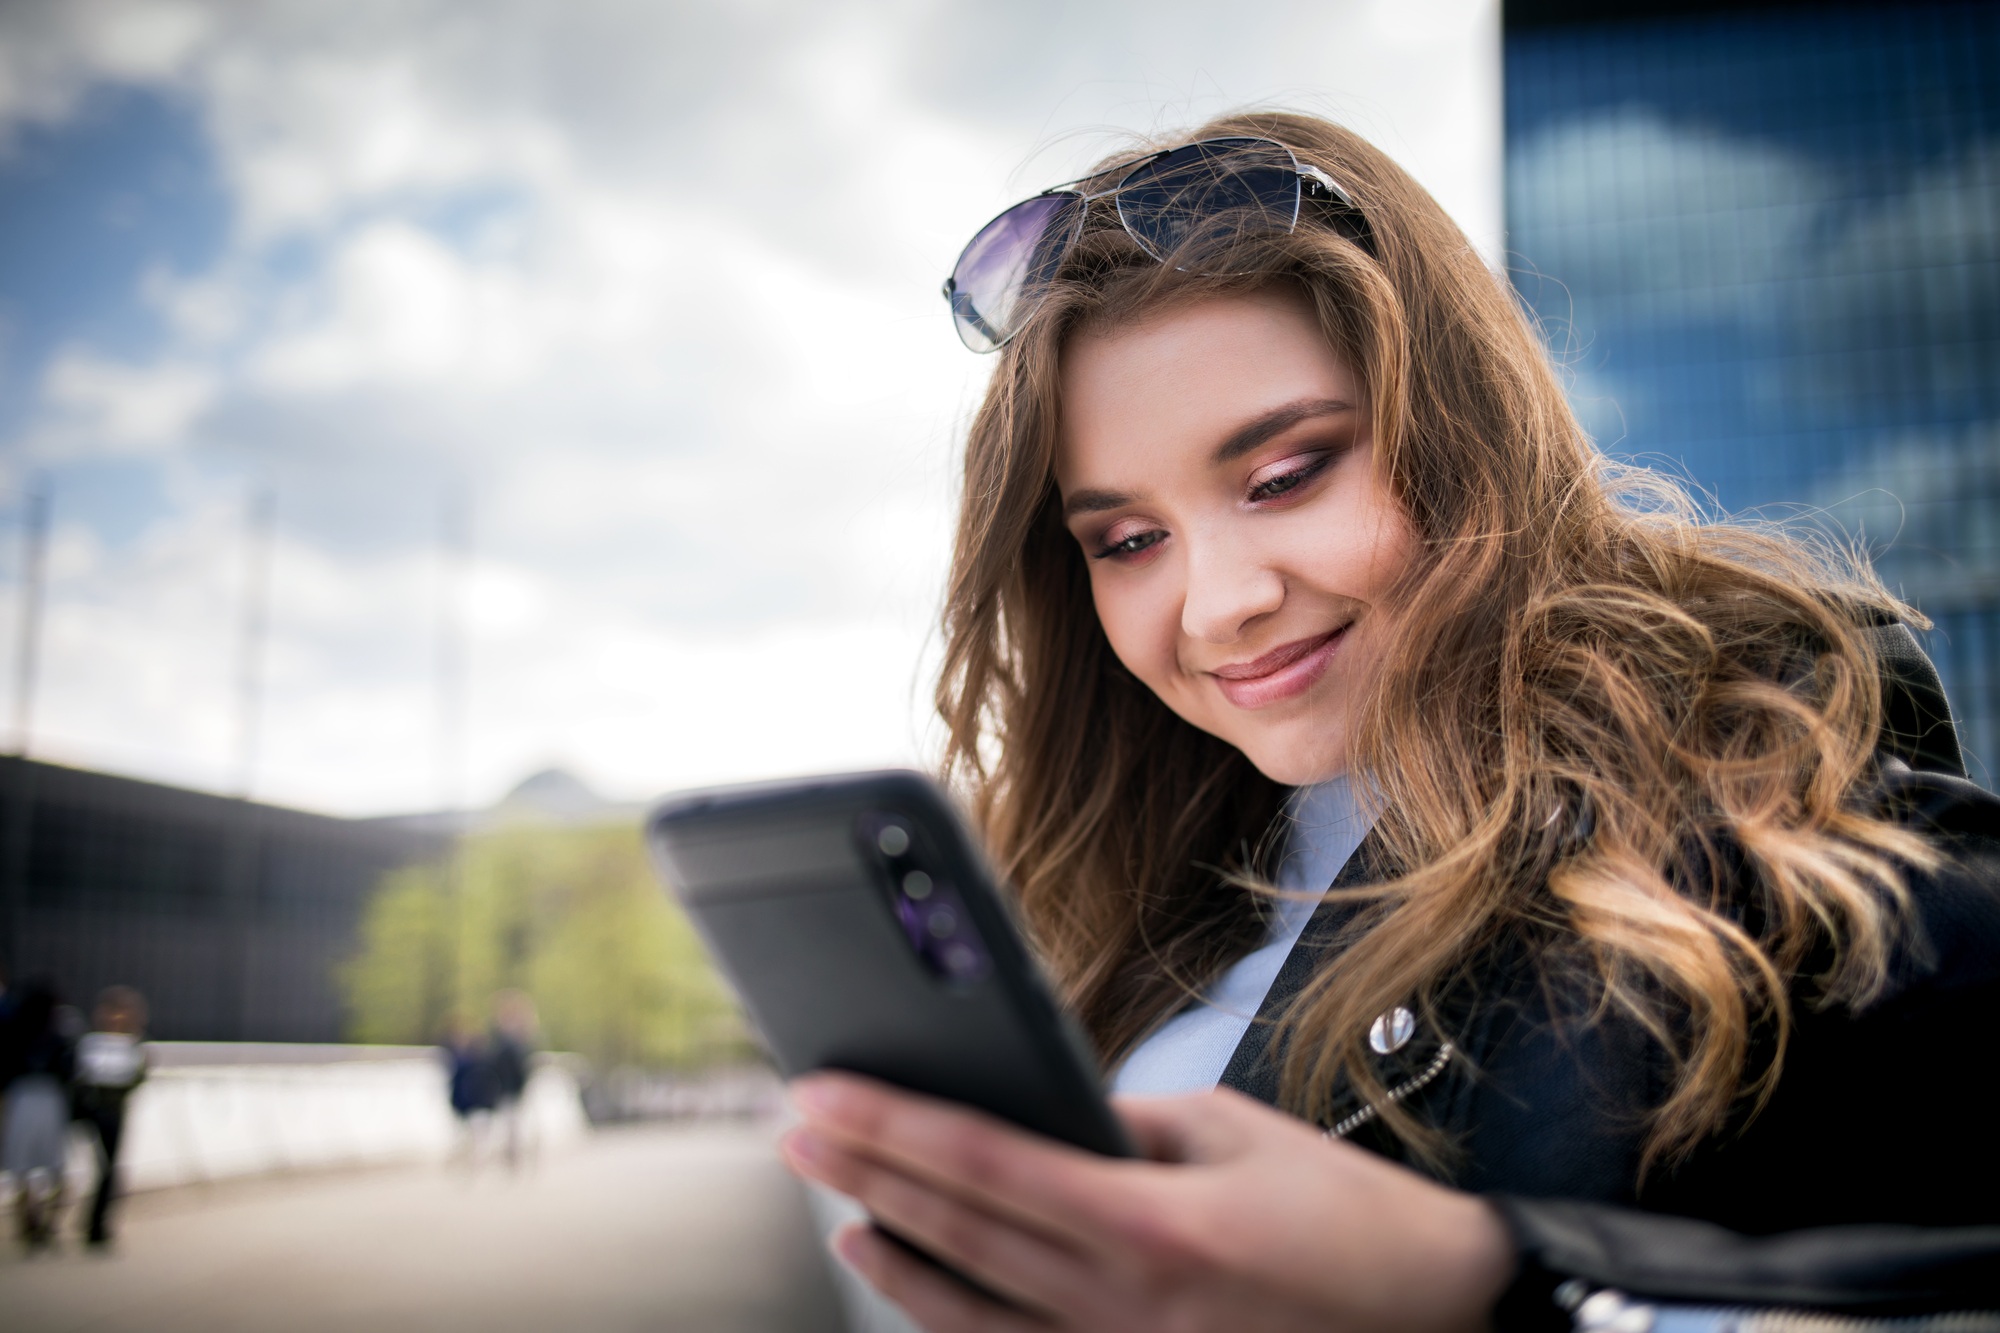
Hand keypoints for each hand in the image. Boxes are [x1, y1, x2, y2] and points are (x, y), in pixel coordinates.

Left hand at [781, 1073, 1512, 1332]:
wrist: (1436, 1317)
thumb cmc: (1346, 1217)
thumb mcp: (1235, 1131)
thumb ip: (1124, 1123)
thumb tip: (1041, 1111)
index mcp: (1152, 1225)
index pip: (987, 1163)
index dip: (893, 1127)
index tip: (826, 1094)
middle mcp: (1124, 1305)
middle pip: (961, 1231)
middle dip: (868, 1174)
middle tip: (798, 1129)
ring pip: (974, 1311)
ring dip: (894, 1257)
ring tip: (838, 1210)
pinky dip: (955, 1318)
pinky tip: (915, 1284)